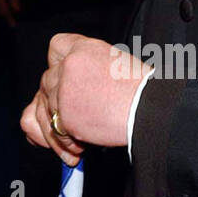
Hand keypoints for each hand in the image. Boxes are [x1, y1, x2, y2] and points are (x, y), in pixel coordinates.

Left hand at [20, 34, 150, 151]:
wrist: (151, 110)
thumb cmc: (143, 92)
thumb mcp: (115, 66)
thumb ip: (88, 71)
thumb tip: (74, 93)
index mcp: (84, 49)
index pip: (57, 47)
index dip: (57, 65)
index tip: (63, 81)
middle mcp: (70, 65)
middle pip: (47, 82)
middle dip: (54, 104)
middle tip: (70, 121)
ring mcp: (64, 89)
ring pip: (46, 109)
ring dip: (58, 129)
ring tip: (75, 143)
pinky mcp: (65, 114)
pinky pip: (53, 131)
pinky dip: (63, 144)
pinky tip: (78, 149)